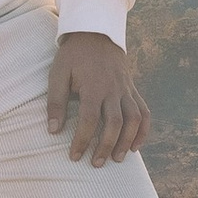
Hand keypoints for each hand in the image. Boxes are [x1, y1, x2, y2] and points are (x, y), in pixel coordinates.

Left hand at [47, 30, 148, 168]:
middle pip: (115, 123)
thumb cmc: (73, 56)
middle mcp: (113, 89)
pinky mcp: (133, 89)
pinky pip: (144, 111)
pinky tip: (135, 146)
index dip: (82, 140)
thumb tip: (53, 130)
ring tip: (117, 159)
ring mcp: (126, 89)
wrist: (96, 32)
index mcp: (93, 86)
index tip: (74, 156)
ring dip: (127, 141)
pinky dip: (143, 130)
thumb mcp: (58, 73)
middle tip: (96, 164)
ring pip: (134, 119)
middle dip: (106, 146)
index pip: (89, 119)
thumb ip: (55, 101)